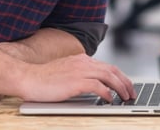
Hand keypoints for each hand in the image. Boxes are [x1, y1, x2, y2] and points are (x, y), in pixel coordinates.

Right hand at [19, 53, 134, 102]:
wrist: (27, 77)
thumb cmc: (43, 79)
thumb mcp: (66, 72)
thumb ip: (79, 75)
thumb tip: (93, 86)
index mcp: (81, 59)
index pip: (107, 66)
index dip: (119, 76)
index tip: (126, 85)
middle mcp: (83, 62)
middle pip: (112, 70)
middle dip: (125, 82)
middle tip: (131, 93)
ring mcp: (80, 70)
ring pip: (108, 76)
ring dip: (120, 87)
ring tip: (125, 97)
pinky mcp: (76, 81)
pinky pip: (98, 86)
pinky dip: (107, 93)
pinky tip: (110, 100)